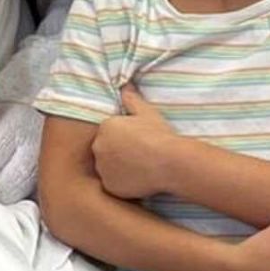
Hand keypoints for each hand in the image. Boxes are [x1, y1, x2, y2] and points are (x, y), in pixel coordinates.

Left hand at [92, 83, 177, 201]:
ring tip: (140, 167)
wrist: (170, 162)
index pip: (110, 132)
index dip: (125, 137)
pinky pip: (113, 184)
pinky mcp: (109, 185)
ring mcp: (102, 167)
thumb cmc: (160, 135)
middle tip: (140, 155)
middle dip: (118, 151)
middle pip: (105, 149)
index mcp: (105, 126)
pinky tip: (138, 179)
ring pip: (107, 167)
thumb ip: (132, 98)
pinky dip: (122, 183)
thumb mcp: (147, 112)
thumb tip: (124, 84)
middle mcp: (98, 146)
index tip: (140, 141)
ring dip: (118, 167)